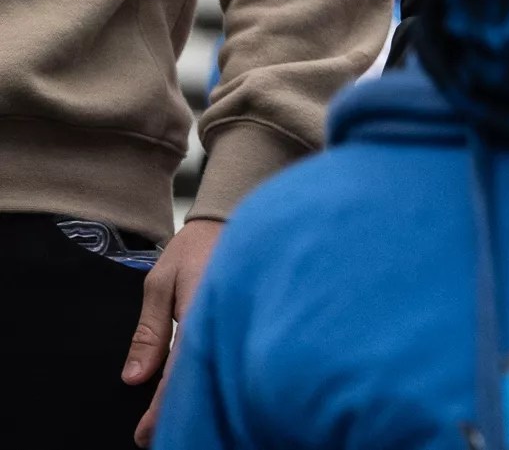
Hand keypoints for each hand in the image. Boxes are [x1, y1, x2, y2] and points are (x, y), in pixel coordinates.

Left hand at [126, 217, 220, 445]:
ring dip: (193, 395)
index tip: (145, 433)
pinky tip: (198, 387)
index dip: (161, 407)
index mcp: (199, 316)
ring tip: (175, 419)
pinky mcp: (240, 322)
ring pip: (213, 370)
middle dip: (176, 410)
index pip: (178, 374)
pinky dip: (208, 374)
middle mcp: (221, 324)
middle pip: (199, 380)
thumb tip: (134, 377)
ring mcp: (235, 324)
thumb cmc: (199, 245)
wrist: (237, 214)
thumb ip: (149, 332)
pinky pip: (223, 354)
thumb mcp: (161, 283)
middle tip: (155, 436)